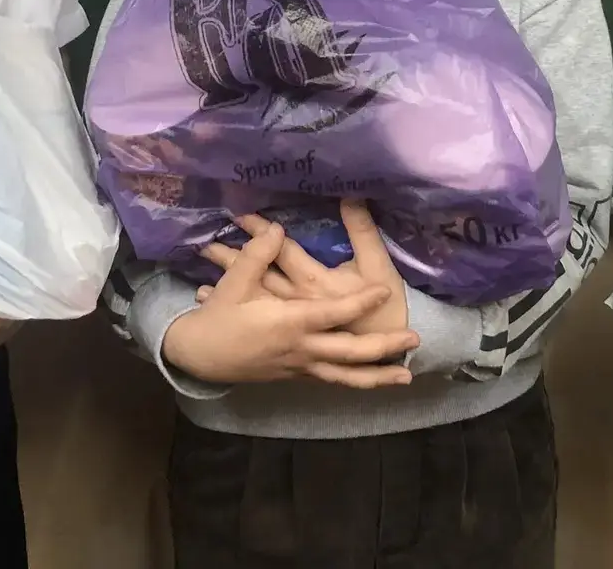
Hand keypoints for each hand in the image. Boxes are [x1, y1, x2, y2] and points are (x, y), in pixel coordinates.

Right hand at [162, 220, 416, 387]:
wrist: (199, 358)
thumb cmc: (219, 317)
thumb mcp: (234, 283)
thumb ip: (258, 255)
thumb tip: (279, 229)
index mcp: (291, 323)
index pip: (335, 313)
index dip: (361, 302)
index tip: (385, 290)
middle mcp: (302, 348)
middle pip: (351, 353)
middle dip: (384, 347)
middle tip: (413, 339)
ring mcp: (301, 367)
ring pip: (346, 377)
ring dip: (377, 377)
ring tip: (407, 376)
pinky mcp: (296, 376)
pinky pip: (333, 382)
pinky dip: (356, 382)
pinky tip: (373, 380)